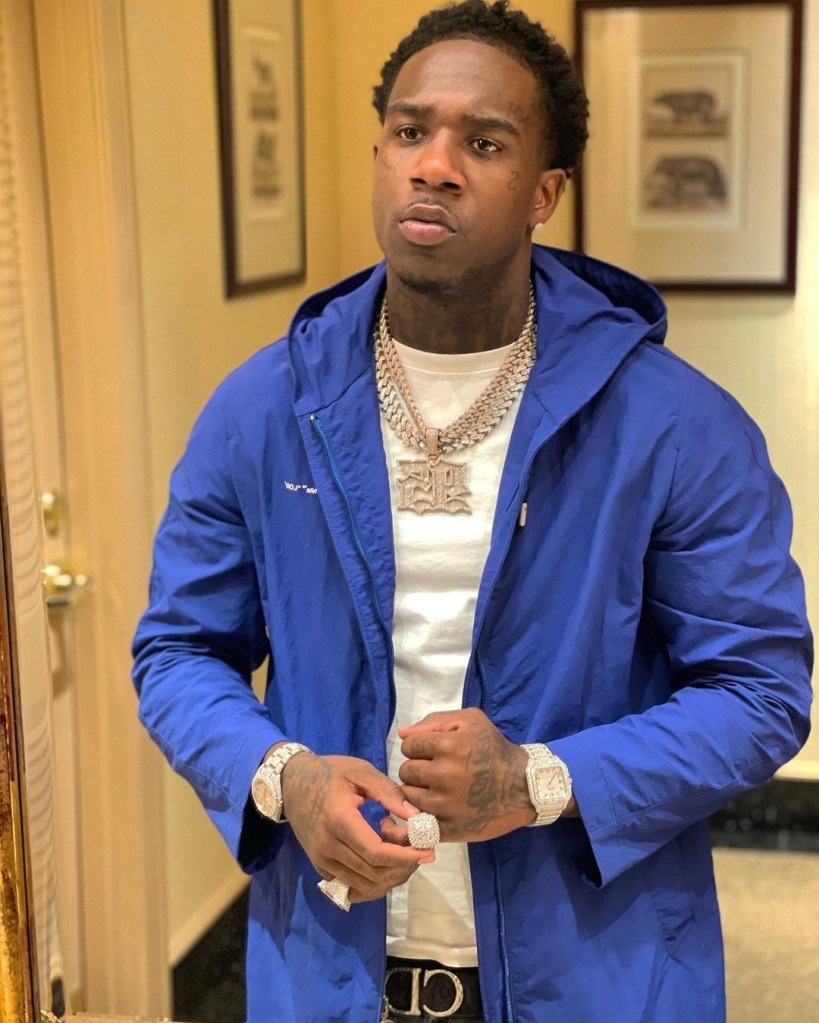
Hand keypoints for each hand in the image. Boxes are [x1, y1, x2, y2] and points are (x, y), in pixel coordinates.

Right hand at [280, 751, 432, 903]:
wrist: (291, 783)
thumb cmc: (329, 773)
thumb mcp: (360, 771)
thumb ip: (388, 792)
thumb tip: (415, 815)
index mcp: (338, 820)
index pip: (375, 852)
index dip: (404, 857)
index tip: (428, 852)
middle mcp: (327, 846)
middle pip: (373, 872)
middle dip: (403, 866)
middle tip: (421, 851)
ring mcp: (321, 859)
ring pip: (364, 883)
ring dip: (390, 875)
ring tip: (403, 851)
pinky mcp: (320, 866)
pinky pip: (352, 883)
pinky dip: (374, 878)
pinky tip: (384, 857)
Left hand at [382, 708, 535, 843]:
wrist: (523, 786)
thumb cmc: (494, 749)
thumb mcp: (471, 721)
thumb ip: (434, 721)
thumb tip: (403, 734)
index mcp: (449, 746)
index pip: (408, 746)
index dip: (418, 747)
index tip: (433, 753)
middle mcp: (445, 775)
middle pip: (406, 771)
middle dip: (417, 769)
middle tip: (436, 771)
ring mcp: (446, 804)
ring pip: (409, 796)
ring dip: (419, 791)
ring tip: (438, 789)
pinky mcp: (450, 827)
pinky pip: (418, 822)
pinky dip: (422, 815)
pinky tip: (436, 808)